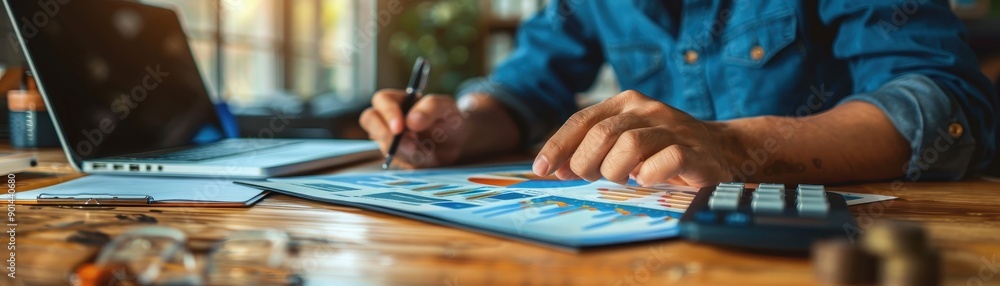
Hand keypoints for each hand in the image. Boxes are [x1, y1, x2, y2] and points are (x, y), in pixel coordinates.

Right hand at [360, 89, 470, 167]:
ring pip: (382, 144)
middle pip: (370, 120)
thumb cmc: (449, 119)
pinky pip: (395, 160)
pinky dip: (411, 161)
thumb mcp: (447, 108)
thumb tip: (411, 121)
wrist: (457, 144)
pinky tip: (426, 157)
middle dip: (386, 133)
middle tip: (410, 142)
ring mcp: (388, 138)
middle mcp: (388, 118)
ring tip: (427, 150)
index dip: (388, 113)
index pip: (382, 100)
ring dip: (404, 150)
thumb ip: (430, 107)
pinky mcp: (395, 156)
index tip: (400, 127)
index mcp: (399, 100)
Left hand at [531, 90, 734, 186]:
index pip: (582, 120)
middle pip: (602, 133)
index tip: (541, 170)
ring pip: (630, 144)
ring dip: (616, 171)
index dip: (558, 146)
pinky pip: (665, 160)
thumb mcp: (623, 144)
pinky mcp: (695, 151)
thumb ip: (591, 150)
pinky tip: (647, 181)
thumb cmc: (661, 151)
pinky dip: (649, 176)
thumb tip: (555, 168)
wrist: (720, 151)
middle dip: (587, 162)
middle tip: (591, 178)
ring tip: (622, 179)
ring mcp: (673, 128)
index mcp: (626, 102)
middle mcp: (648, 109)